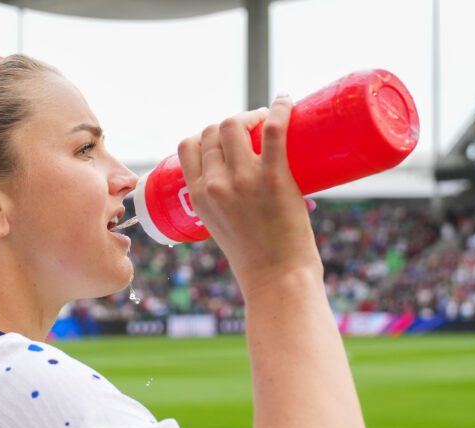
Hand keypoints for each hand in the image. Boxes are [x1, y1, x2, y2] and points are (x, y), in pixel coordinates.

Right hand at [177, 98, 321, 297]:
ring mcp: (243, 180)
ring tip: (268, 120)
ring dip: (251, 115)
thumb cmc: (255, 258)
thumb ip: (222, 201)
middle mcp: (214, 184)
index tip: (227, 139)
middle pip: (213, 131)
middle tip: (255, 129)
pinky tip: (286, 102)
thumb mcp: (220, 226)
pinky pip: (274, 129)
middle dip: (232, 123)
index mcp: (198, 196)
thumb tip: (245, 180)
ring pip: (235, 124)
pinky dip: (280, 109)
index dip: (207, 135)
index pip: (188, 146)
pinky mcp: (274, 178)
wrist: (276, 279)